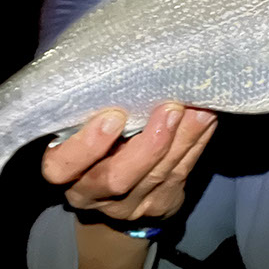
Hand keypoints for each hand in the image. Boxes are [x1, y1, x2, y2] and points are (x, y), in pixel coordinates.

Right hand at [41, 104, 217, 222]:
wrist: (113, 181)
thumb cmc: (92, 132)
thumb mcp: (79, 119)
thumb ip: (91, 103)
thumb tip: (125, 62)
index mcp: (62, 169)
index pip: (62, 166)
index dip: (87, 146)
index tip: (113, 117)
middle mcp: (90, 193)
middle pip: (117, 178)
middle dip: (148, 145)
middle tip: (170, 110)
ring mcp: (126, 205)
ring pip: (157, 177)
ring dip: (183, 139)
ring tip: (199, 109)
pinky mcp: (160, 205)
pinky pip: (181, 174)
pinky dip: (197, 143)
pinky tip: (207, 119)